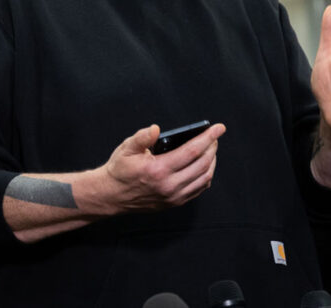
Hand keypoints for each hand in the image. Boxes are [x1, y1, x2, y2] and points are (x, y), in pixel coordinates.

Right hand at [98, 123, 224, 212]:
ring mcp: (173, 197)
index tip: (218, 128)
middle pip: (203, 164)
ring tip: (211, 149)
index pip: (192, 151)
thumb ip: (142, 137)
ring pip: (204, 178)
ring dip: (212, 161)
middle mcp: (169, 186)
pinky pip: (198, 189)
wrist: (111, 195)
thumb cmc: (120, 170)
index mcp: (158, 170)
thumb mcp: (127, 149)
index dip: (208, 137)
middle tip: (214, 136)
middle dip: (212, 147)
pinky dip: (206, 175)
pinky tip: (204, 165)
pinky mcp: (175, 203)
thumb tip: (155, 129)